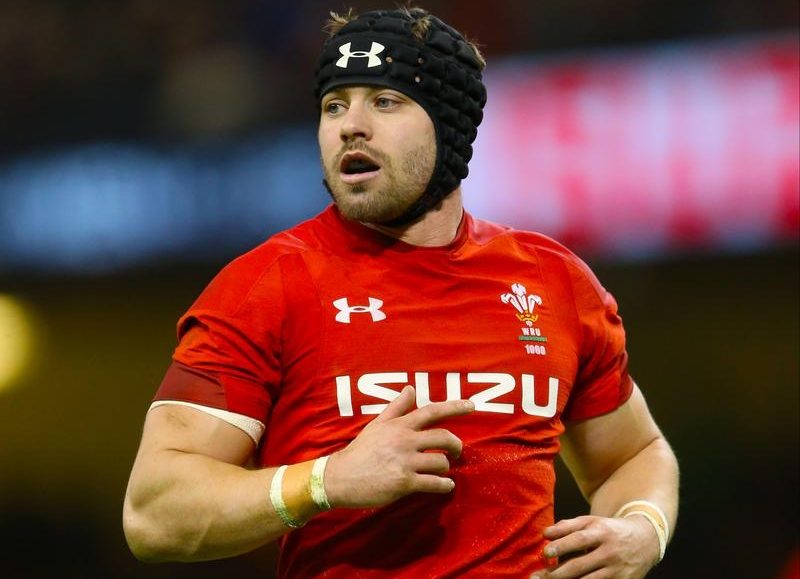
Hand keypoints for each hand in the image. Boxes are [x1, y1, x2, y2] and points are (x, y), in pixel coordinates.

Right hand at [324, 386, 473, 508]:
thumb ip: (396, 408)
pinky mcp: (404, 482)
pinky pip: (434, 483)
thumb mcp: (377, 425)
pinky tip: (445, 485)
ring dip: (446, 467)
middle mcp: (405, 440)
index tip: (472, 406)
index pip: (432, 411)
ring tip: (442, 470)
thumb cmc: (360, 451)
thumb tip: (410, 389)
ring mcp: (405, 462)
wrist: (340, 477)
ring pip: (441, 461)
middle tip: (457, 450)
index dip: (454, 407)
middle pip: (443, 437)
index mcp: (399, 425)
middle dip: (456, 444)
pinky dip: (444, 485)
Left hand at [531, 515, 659, 578]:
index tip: (545, 553)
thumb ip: (567, 526)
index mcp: (602, 532)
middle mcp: (610, 552)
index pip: (580, 539)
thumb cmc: (609, 530)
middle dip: (557, 574)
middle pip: (580, 566)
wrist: (645, 540)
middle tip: (538, 578)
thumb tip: (545, 534)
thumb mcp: (591, 522)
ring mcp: (617, 571)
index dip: (562, 546)